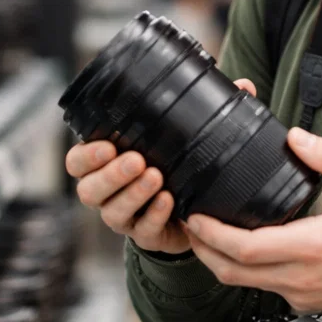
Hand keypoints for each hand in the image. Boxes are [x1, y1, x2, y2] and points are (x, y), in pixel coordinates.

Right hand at [66, 78, 258, 254]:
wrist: (192, 210)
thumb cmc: (178, 164)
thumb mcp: (184, 138)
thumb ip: (207, 111)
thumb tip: (244, 85)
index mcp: (106, 163)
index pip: (77, 162)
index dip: (86, 155)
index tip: (107, 145)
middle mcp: (106, 193)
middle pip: (88, 188)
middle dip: (110, 174)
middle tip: (136, 159)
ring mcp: (123, 216)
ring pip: (111, 211)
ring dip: (132, 194)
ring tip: (156, 177)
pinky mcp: (145, 236)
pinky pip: (143, 230)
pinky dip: (154, 214)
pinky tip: (168, 201)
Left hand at [183, 128, 321, 314]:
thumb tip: (296, 137)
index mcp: (312, 246)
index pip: (245, 247)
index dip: (211, 233)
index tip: (194, 214)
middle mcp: (300, 276)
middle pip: (231, 271)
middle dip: (201, 248)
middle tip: (188, 222)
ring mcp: (299, 294)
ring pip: (243, 282)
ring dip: (218, 259)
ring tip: (205, 233)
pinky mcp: (303, 302)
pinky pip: (262, 286)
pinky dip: (243, 268)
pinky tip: (241, 247)